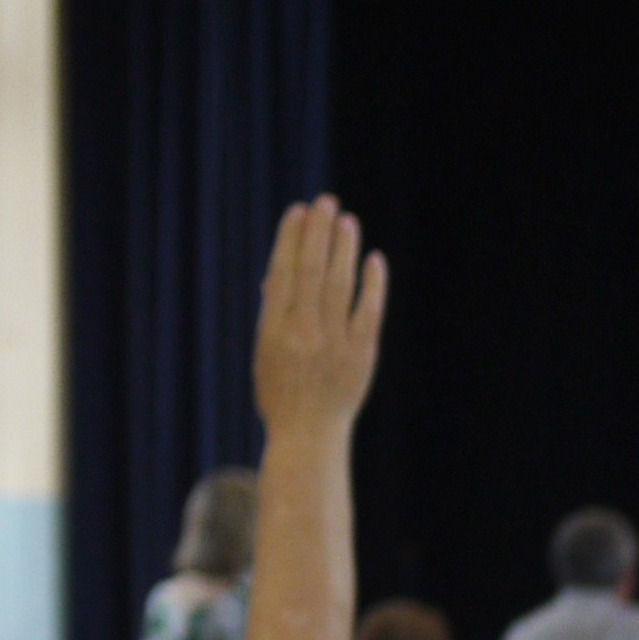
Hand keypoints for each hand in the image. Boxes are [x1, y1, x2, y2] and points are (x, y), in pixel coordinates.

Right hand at [253, 196, 386, 442]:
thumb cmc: (282, 392)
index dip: (291, 239)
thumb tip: (279, 273)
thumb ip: (274, 313)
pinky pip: (368, 313)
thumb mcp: (265, 352)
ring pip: (339, 285)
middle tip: (325, 202)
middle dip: (318, 233)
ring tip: (346, 221)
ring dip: (343, 249)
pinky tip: (374, 259)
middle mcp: (302, 333)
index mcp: (273, 330)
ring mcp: (333, 344)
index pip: (282, 273)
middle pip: (310, 271)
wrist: (308, 437)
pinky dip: (372, 285)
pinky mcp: (361, 356)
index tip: (299, 212)